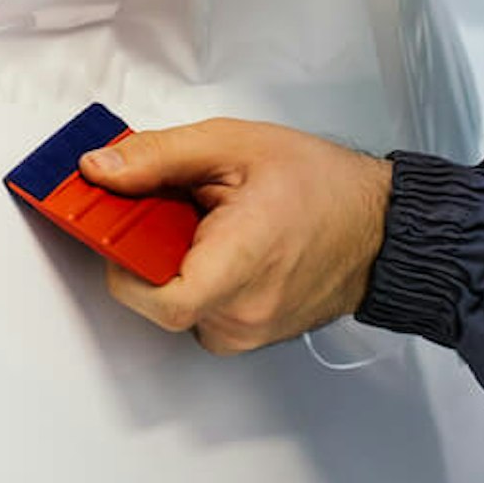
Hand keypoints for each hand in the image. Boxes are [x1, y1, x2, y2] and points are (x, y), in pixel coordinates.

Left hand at [78, 118, 389, 354]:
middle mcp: (242, 313)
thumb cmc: (325, 187)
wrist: (383, 227)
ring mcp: (247, 332)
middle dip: (150, 248)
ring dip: (176, 262)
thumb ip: (157, 157)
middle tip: (174, 208)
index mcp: (240, 265)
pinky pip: (200, 312)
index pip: (154, 298)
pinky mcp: (249, 335)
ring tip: (211, 224)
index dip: (121, 262)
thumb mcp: (233, 147)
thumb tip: (100, 169)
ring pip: (176, 303)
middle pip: (156, 295)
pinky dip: (198, 278)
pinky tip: (223, 246)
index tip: (119, 228)